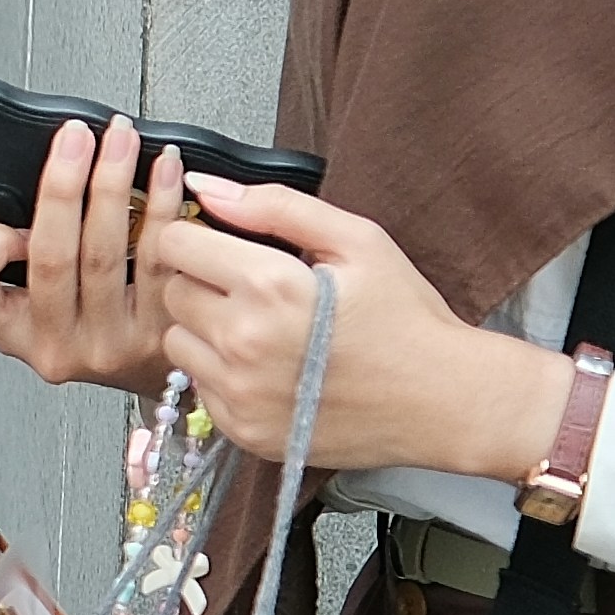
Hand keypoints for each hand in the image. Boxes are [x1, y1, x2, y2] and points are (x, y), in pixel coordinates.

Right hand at [0, 116, 189, 400]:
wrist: (155, 375)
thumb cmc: (90, 327)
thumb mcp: (33, 308)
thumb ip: (21, 258)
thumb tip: (39, 181)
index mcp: (14, 332)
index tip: (10, 219)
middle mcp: (60, 344)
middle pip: (51, 256)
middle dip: (61, 184)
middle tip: (74, 138)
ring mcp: (113, 342)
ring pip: (106, 250)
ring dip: (113, 182)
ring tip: (120, 140)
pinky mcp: (162, 331)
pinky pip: (158, 258)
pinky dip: (162, 205)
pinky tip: (163, 174)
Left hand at [149, 178, 572, 485]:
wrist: (443, 402)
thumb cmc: (407, 320)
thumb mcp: (357, 240)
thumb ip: (274, 206)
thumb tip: (205, 185)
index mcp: (270, 286)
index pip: (175, 244)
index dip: (196, 237)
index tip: (221, 245)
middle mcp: (244, 343)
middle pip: (171, 292)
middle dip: (201, 281)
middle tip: (252, 289)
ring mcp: (240, 392)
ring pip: (176, 342)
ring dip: (203, 329)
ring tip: (259, 329)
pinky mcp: (242, 429)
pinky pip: (198, 388)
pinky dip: (220, 374)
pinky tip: (267, 367)